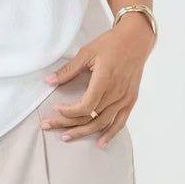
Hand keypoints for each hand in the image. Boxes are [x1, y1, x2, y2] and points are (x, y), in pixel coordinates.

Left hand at [40, 21, 152, 144]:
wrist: (136, 40)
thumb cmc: (111, 44)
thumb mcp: (87, 52)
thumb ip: (68, 70)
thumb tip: (48, 81)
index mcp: (104, 80)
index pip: (85, 107)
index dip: (68, 112)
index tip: (56, 108)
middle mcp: (116, 93)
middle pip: (90, 117)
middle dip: (67, 124)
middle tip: (49, 126)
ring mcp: (124, 99)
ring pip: (102, 123)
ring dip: (83, 132)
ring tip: (66, 136)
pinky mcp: (130, 100)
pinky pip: (120, 122)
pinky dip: (110, 134)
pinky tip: (100, 143)